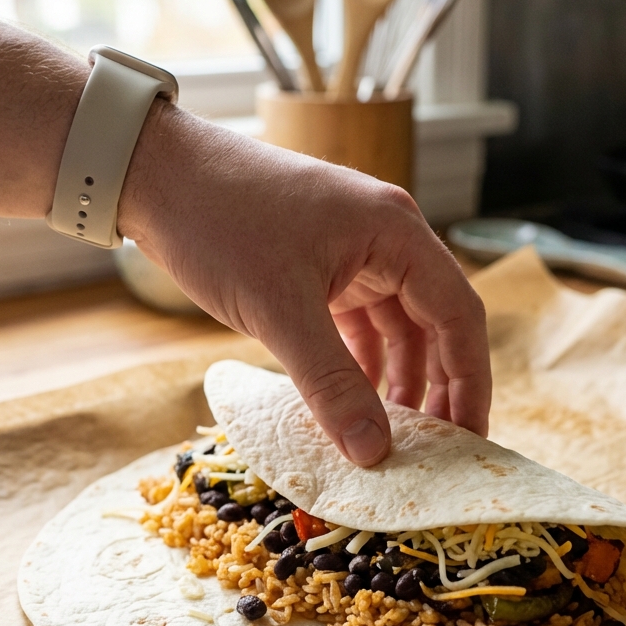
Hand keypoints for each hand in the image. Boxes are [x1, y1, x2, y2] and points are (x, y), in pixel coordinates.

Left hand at [119, 104, 490, 465]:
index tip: (471, 439)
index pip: (459, 314)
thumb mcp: (279, 311)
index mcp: (395, 232)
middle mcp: (386, 238)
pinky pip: (358, 324)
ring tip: (397, 438)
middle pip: (436, 323)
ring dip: (398, 381)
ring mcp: (354, 251)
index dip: (470, 381)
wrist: (154, 173)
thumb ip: (330, 384)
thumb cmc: (217, 221)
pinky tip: (353, 405)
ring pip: (397, 328)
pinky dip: (360, 364)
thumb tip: (373, 452)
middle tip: (439, 450)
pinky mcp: (322, 266)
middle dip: (440, 387)